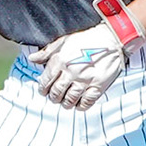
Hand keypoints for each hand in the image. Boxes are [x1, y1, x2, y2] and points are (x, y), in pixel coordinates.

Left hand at [28, 0, 145, 109]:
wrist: (112, 39)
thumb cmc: (88, 38)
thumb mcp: (64, 41)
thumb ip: (47, 51)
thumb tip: (32, 59)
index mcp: (60, 60)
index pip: (45, 81)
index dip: (43, 89)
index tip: (44, 90)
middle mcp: (71, 72)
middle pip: (56, 93)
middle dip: (53, 97)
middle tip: (54, 97)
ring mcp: (85, 80)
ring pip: (69, 100)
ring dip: (65, 103)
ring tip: (65, 101)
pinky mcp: (98, 86)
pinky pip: (86, 102)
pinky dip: (80, 106)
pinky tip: (78, 103)